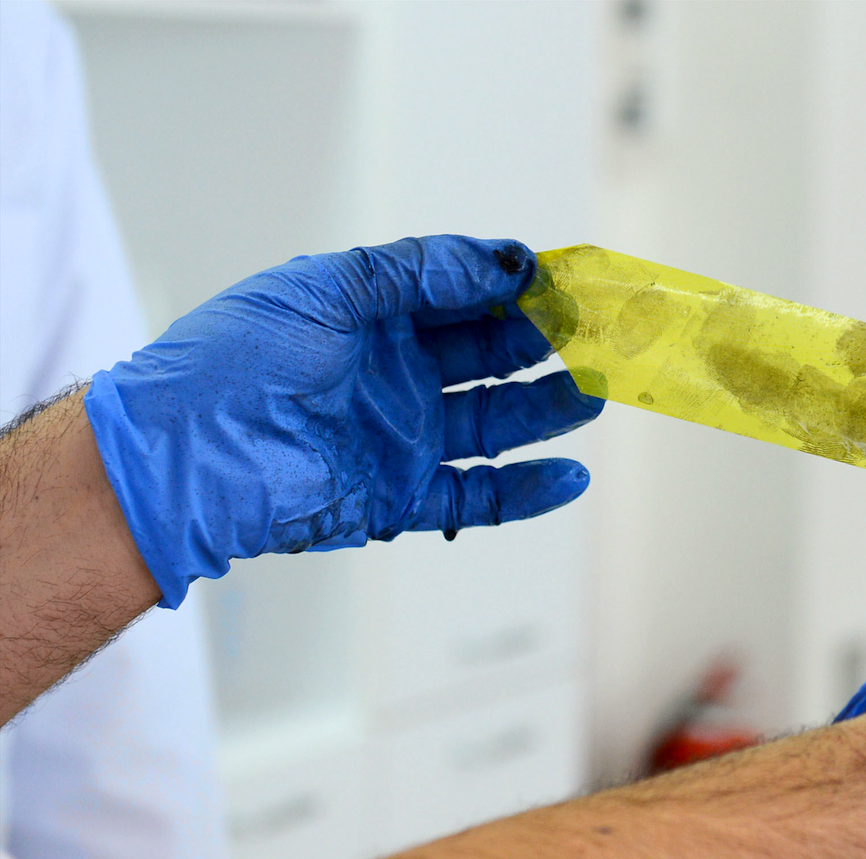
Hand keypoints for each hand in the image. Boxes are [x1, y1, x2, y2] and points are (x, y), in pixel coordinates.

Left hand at [84, 236, 602, 607]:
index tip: (563, 280)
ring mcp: (401, 440)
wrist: (183, 457)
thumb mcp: (326, 288)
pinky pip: (476, 499)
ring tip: (595, 392)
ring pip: (495, 426)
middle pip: (489, 359)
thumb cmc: (236, 361)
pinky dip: (525, 492)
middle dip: (544, 345)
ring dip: (548, 411)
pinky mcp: (399, 500)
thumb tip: (505, 264)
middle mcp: (395, 377)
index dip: (514, 288)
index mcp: (375, 318)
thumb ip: (417, 273)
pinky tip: (569, 475)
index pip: (464, 297)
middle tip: (594, 334)